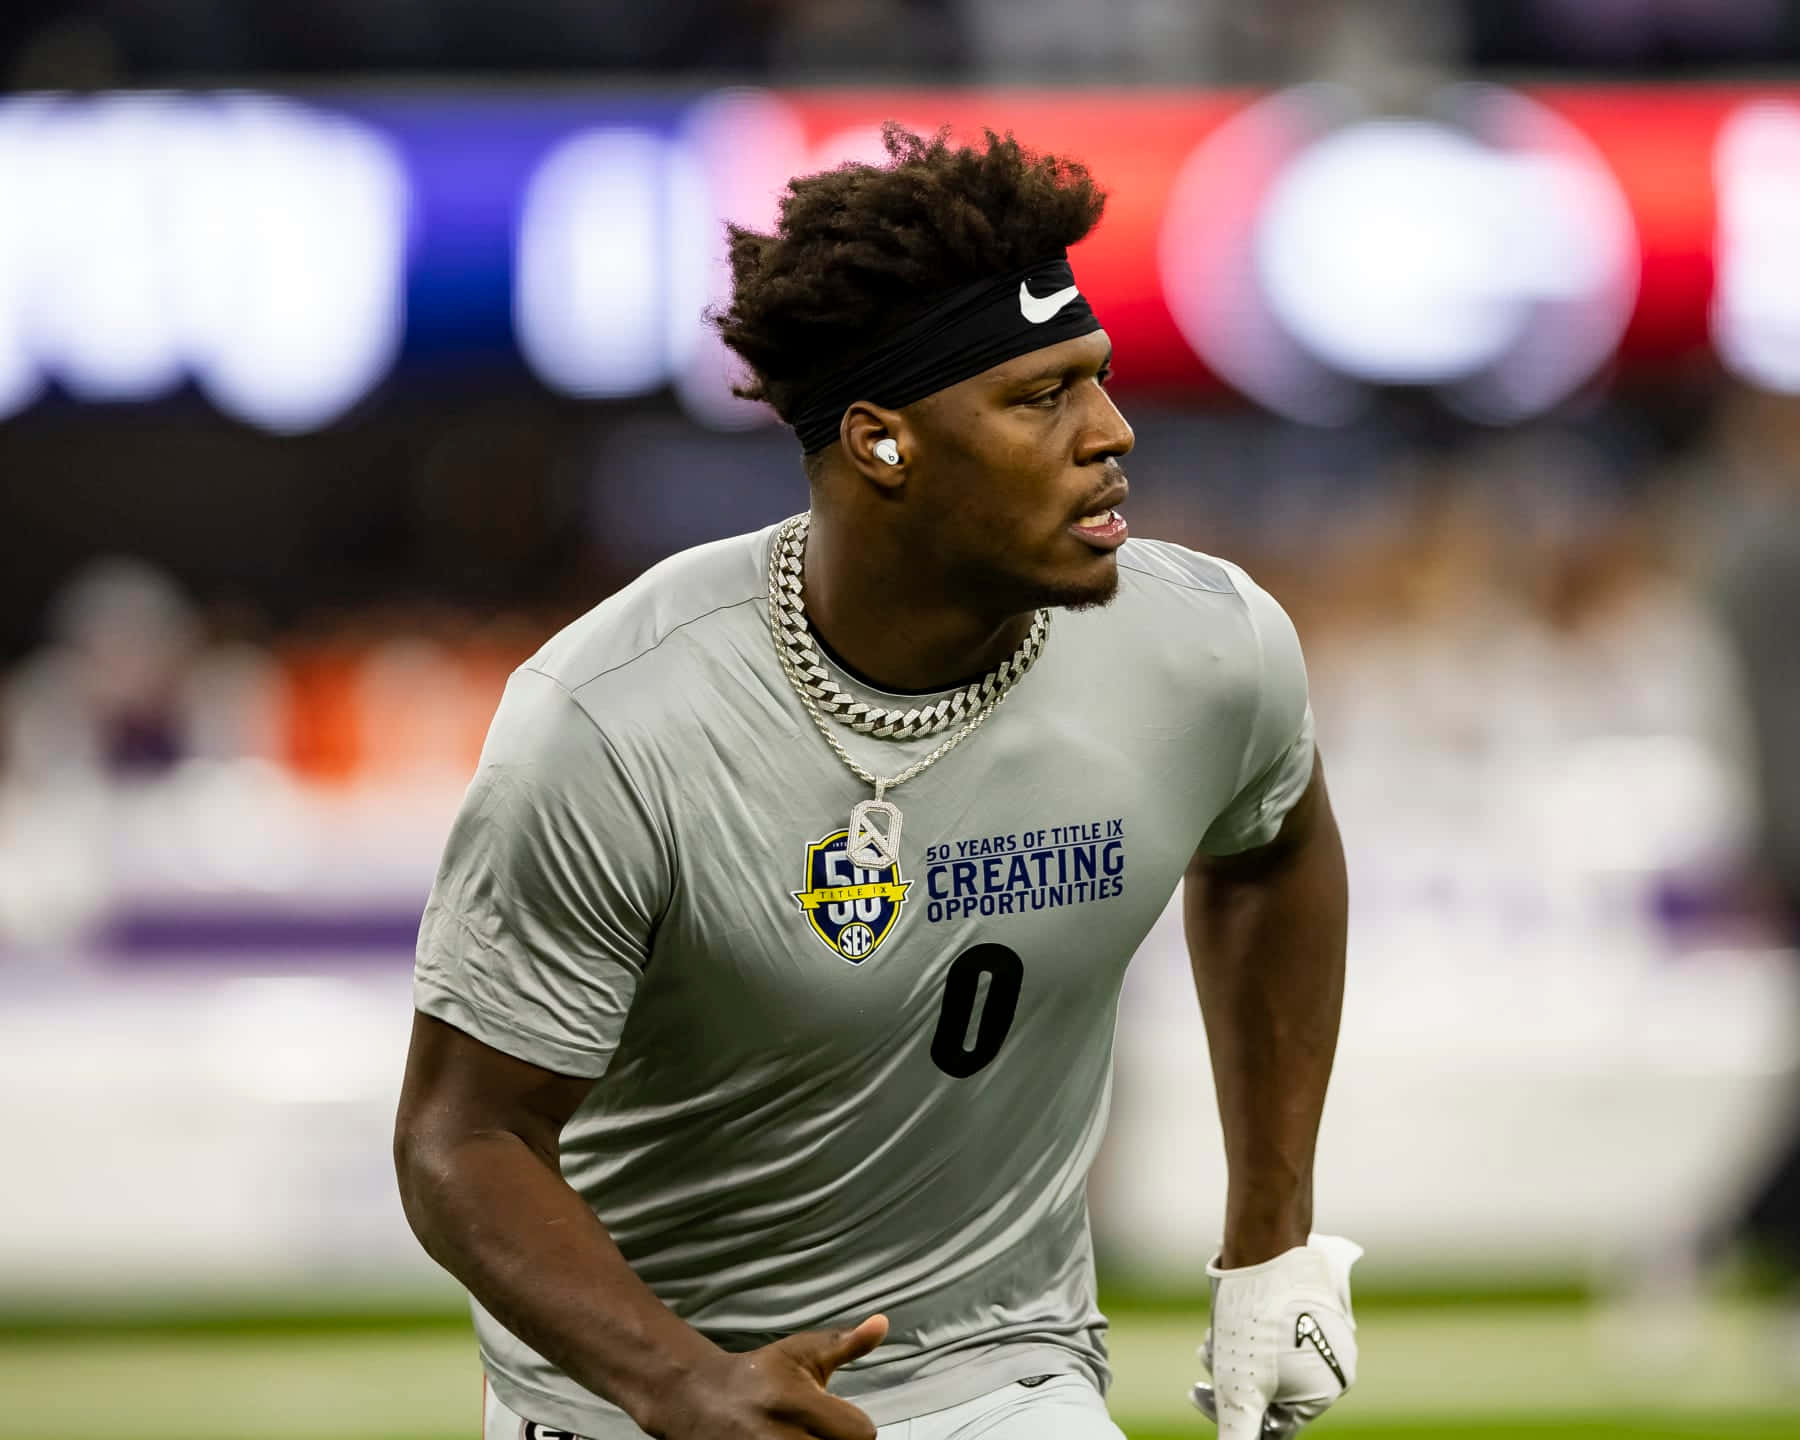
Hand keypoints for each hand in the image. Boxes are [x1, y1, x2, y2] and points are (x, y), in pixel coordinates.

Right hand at [646, 1313, 888, 1439]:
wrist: (703, 1401)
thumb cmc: (759, 1375)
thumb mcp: (800, 1352)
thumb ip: (845, 1343)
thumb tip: (883, 1323)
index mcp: (798, 1405)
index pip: (862, 1434)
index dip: (852, 1425)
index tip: (832, 1415)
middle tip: (816, 1429)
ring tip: (805, 1435)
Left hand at [1190, 1234, 1359, 1439]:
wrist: (1266, 1244)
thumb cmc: (1254, 1318)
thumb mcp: (1239, 1388)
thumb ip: (1239, 1433)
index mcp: (1328, 1389)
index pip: (1275, 1423)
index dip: (1230, 1413)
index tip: (1196, 1393)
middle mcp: (1337, 1361)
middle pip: (1270, 1389)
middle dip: (1231, 1377)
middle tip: (1205, 1352)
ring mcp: (1328, 1328)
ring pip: (1269, 1357)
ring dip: (1236, 1352)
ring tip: (1213, 1332)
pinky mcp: (1314, 1300)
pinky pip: (1279, 1329)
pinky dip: (1250, 1329)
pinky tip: (1226, 1316)